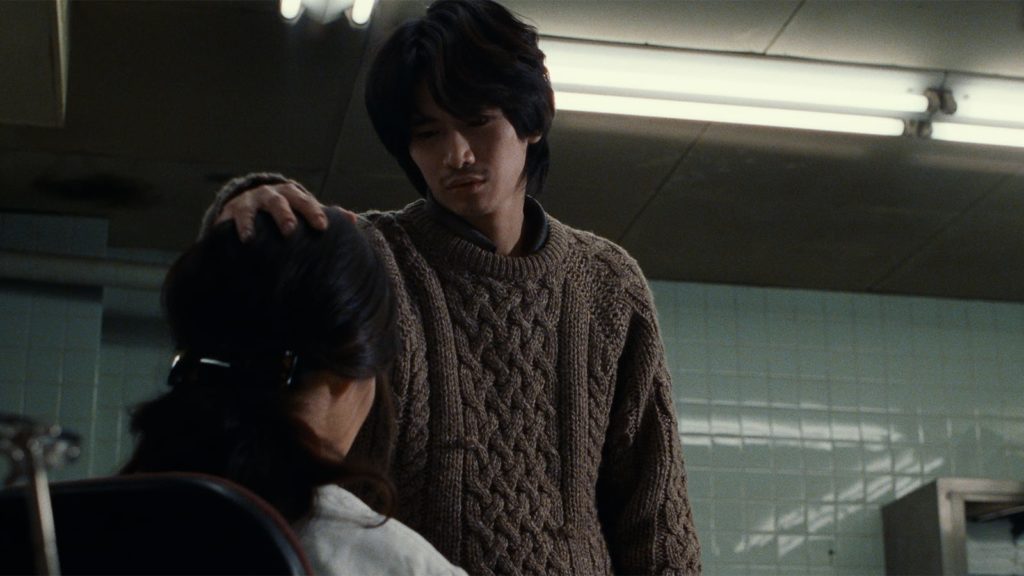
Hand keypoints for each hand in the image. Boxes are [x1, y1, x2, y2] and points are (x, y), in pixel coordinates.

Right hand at [215, 180, 354, 239]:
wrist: (251, 202)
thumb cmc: (285, 211)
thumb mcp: (303, 209)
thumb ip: (323, 214)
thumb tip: (352, 219)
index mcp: (291, 194)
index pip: (305, 201)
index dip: (314, 212)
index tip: (322, 227)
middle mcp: (270, 195)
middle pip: (279, 203)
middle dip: (284, 215)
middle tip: (291, 230)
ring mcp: (249, 203)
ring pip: (251, 210)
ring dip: (251, 222)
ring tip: (251, 238)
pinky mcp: (230, 213)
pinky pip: (230, 220)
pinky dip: (232, 228)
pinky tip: (236, 240)